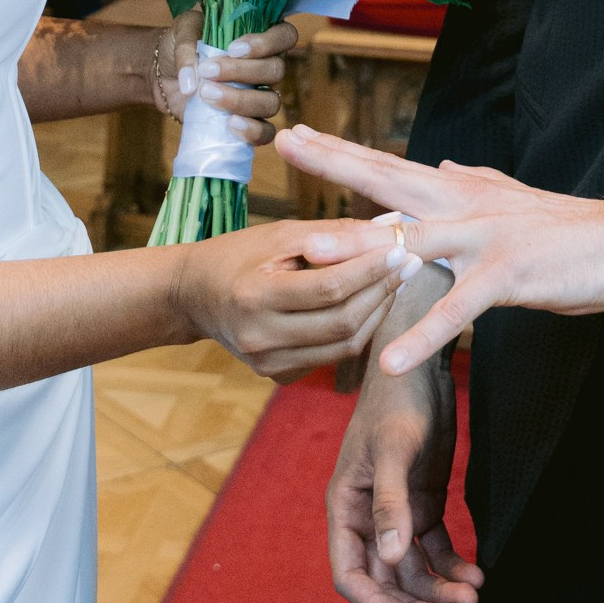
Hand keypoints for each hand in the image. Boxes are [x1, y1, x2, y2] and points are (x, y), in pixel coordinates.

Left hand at [153, 14, 295, 152]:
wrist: (163, 75)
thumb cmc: (181, 45)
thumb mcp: (181, 32)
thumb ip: (187, 49)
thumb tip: (191, 84)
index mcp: (258, 37)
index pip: (285, 36)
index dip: (266, 43)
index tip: (233, 49)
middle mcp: (264, 65)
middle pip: (275, 70)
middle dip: (241, 72)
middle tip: (207, 71)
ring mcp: (259, 95)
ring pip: (271, 102)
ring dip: (240, 100)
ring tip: (207, 94)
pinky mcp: (248, 122)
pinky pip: (265, 132)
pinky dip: (252, 130)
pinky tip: (230, 124)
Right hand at [174, 218, 397, 379]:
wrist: (195, 295)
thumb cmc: (238, 253)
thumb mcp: (280, 234)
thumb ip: (334, 233)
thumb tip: (387, 226)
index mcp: (255, 296)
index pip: (329, 288)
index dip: (370, 269)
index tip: (400, 247)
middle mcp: (261, 337)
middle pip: (342, 322)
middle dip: (381, 291)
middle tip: (408, 263)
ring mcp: (270, 363)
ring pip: (343, 346)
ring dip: (377, 312)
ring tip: (395, 281)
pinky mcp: (279, 376)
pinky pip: (331, 356)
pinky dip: (357, 330)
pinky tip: (369, 303)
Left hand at [279, 126, 603, 373]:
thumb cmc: (562, 227)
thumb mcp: (506, 198)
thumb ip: (468, 183)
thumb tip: (436, 167)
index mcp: (457, 191)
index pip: (388, 165)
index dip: (341, 150)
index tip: (298, 133)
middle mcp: (460, 205)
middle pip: (386, 183)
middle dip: (334, 164)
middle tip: (286, 144)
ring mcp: (480, 238)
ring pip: (409, 242)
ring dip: (360, 250)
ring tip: (313, 254)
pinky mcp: (505, 275)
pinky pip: (456, 310)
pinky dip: (423, 334)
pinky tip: (391, 358)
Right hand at [323, 269, 481, 602]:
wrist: (423, 361)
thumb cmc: (397, 398)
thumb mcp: (393, 448)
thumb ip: (390, 503)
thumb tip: (392, 557)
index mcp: (346, 505)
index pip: (351, 573)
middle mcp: (368, 515)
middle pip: (386, 579)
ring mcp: (396, 510)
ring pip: (414, 568)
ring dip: (439, 588)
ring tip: (473, 595)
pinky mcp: (422, 501)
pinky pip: (435, 547)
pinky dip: (453, 565)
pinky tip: (477, 572)